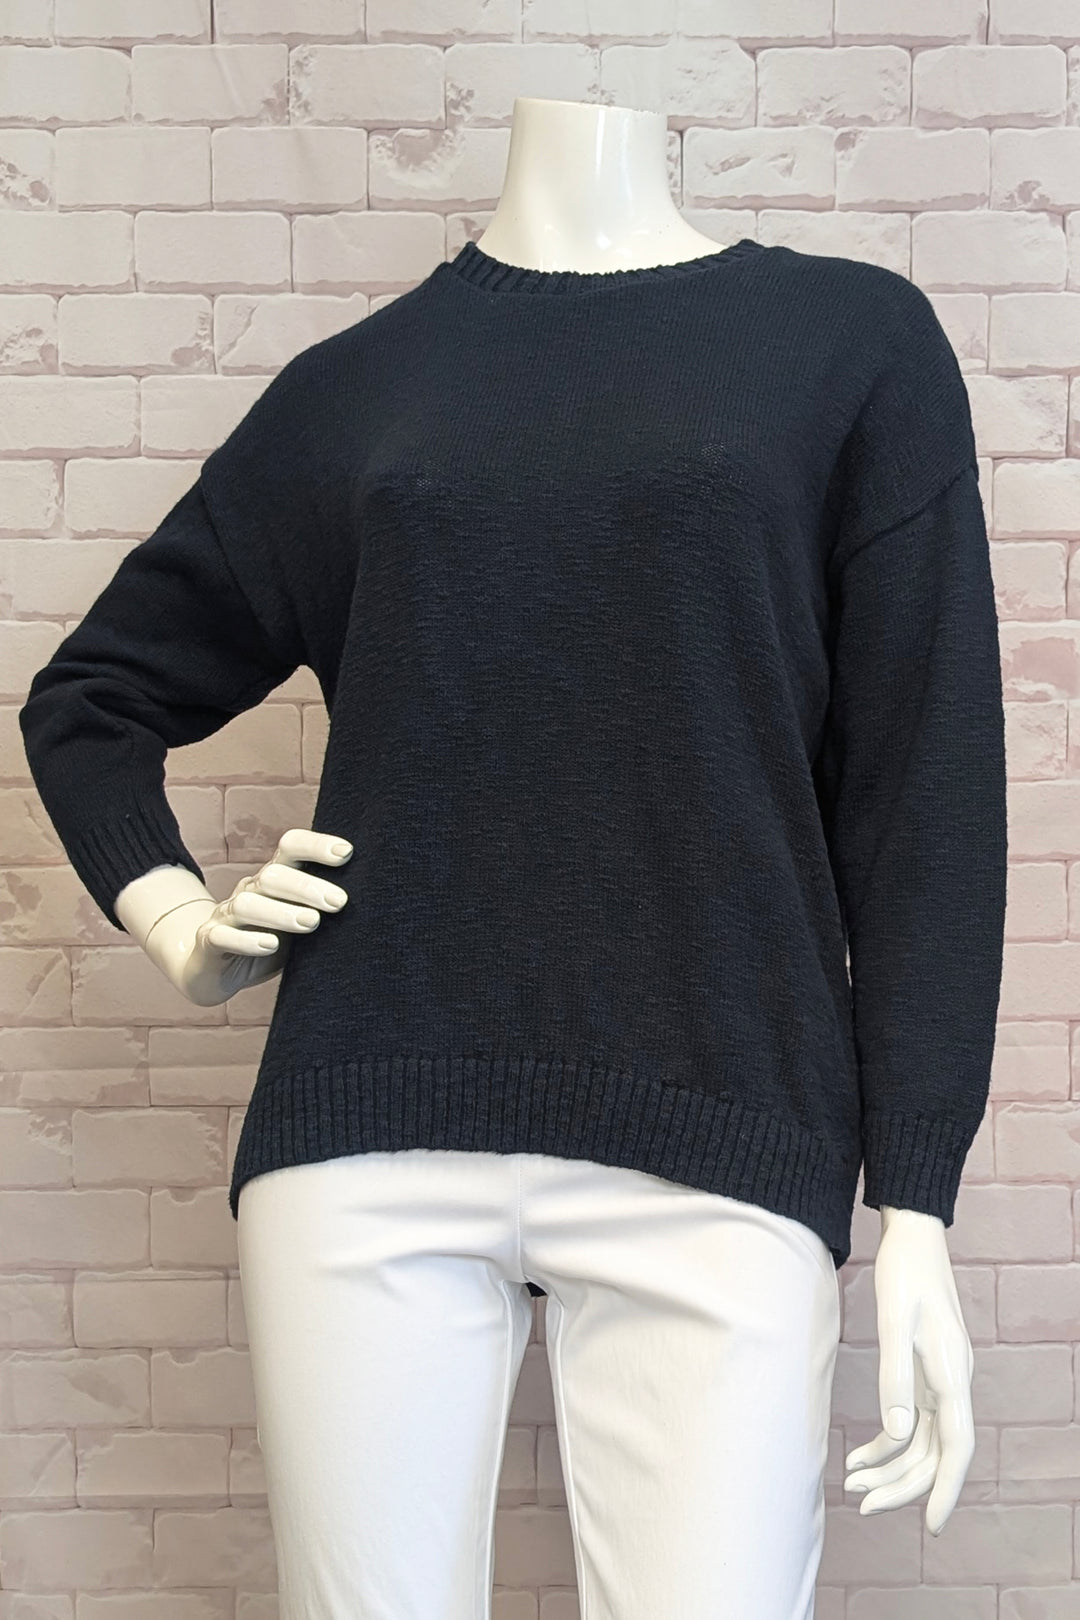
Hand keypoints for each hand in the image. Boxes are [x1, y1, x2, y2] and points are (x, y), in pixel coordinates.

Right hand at [147, 827, 352, 1005]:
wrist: (213, 969)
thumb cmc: (268, 941)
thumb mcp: (299, 923)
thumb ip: (322, 910)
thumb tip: (375, 903)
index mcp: (274, 879)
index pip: (291, 847)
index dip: (316, 845)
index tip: (347, 853)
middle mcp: (249, 890)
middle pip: (273, 876)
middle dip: (308, 887)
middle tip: (339, 902)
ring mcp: (225, 915)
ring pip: (247, 904)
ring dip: (281, 912)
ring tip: (311, 923)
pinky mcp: (209, 942)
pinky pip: (222, 936)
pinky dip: (246, 940)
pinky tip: (270, 945)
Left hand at [843, 1206, 974, 1535]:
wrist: (913, 1236)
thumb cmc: (904, 1273)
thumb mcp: (895, 1322)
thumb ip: (896, 1377)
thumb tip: (895, 1434)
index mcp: (953, 1374)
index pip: (957, 1447)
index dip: (945, 1489)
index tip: (931, 1526)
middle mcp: (954, 1384)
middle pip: (935, 1453)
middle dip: (901, 1485)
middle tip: (860, 1504)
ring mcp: (942, 1381)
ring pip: (922, 1442)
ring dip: (889, 1467)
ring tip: (851, 1482)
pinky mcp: (928, 1374)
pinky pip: (913, 1422)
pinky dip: (887, 1442)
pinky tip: (859, 1454)